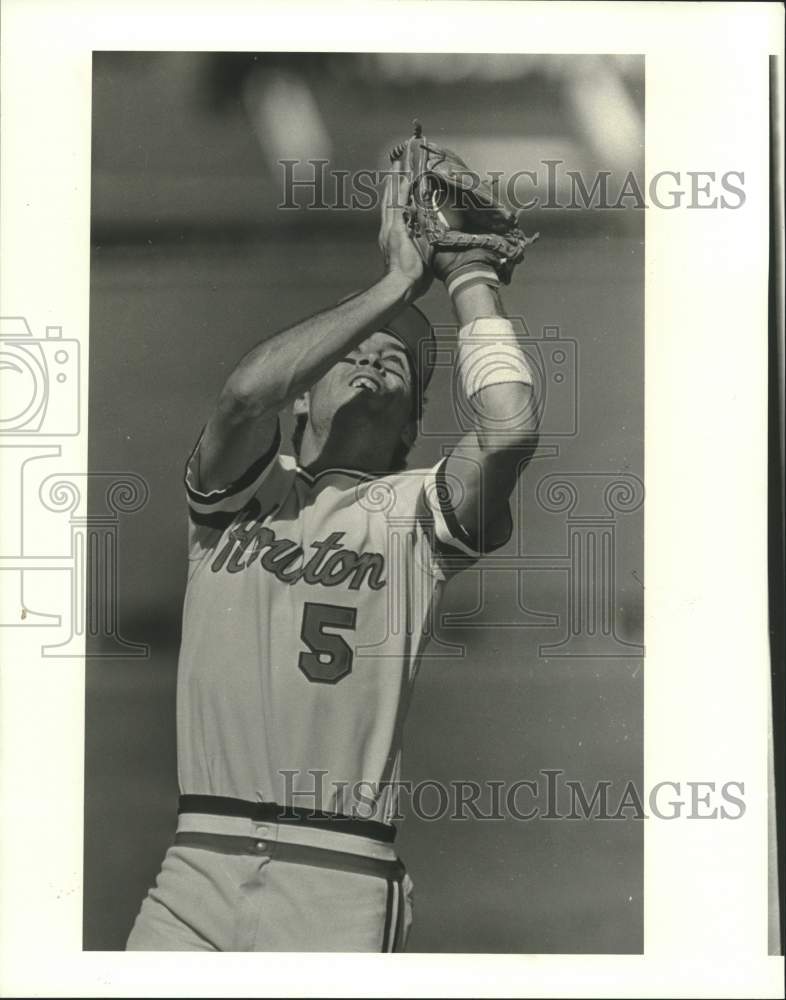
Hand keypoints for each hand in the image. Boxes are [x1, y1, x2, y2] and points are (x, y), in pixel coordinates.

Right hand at [378, 159, 431, 300]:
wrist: (401, 286)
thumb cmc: (412, 279)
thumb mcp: (420, 259)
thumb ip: (425, 248)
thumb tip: (437, 243)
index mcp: (393, 238)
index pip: (394, 212)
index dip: (396, 197)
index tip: (399, 183)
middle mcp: (388, 231)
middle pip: (389, 201)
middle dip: (392, 183)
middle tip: (395, 166)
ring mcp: (391, 230)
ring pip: (392, 199)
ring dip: (395, 181)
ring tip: (397, 164)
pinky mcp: (396, 230)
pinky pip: (397, 206)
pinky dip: (400, 192)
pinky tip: (404, 179)